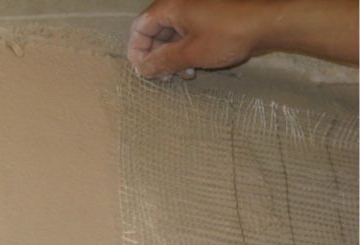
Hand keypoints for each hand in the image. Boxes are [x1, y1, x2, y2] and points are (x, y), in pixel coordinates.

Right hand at [127, 0, 358, 79]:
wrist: (268, 23)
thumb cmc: (228, 35)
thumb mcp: (190, 53)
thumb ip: (163, 61)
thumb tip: (143, 69)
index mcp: (170, 7)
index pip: (139, 28)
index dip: (137, 52)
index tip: (144, 72)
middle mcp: (179, 6)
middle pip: (155, 32)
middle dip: (156, 57)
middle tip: (163, 78)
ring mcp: (195, 12)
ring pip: (171, 36)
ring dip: (171, 58)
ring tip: (182, 75)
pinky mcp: (208, 19)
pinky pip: (187, 36)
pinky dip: (185, 52)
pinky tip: (195, 67)